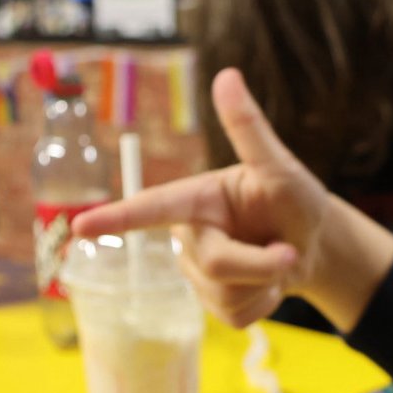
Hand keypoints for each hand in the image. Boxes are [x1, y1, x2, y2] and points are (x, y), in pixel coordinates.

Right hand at [74, 69, 392, 329]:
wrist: (314, 247)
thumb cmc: (295, 201)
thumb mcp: (281, 167)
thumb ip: (250, 130)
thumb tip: (227, 75)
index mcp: (197, 199)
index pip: (152, 208)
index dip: (116, 218)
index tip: (78, 226)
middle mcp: (190, 235)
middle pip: (214, 264)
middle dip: (259, 263)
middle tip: (290, 252)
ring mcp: (198, 273)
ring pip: (225, 296)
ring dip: (265, 283)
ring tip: (277, 260)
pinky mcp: (213, 303)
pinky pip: (236, 317)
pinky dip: (265, 304)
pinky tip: (270, 285)